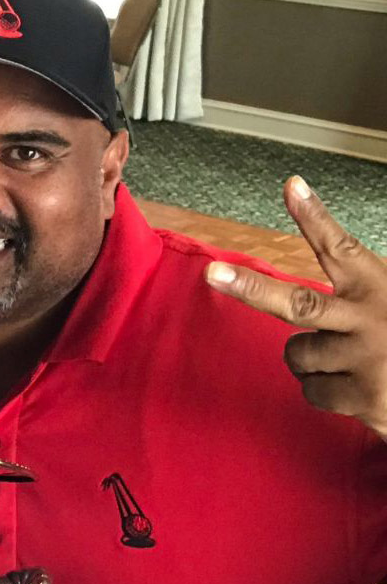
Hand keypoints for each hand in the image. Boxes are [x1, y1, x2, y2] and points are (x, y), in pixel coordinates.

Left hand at [205, 176, 386, 439]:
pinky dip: (326, 391)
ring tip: (351, 361)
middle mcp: (372, 319)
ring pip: (297, 355)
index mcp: (379, 287)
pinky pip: (312, 391)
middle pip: (298, 304)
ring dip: (312, 360)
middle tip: (213, 273)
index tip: (291, 186)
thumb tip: (325, 246)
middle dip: (250, 288)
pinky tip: (358, 388)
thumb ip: (360, 289)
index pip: (342, 248)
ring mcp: (367, 359)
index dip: (314, 218)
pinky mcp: (364, 397)